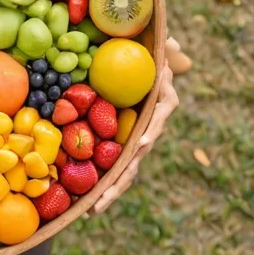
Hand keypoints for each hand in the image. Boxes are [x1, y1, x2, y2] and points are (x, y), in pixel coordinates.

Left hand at [91, 36, 181, 213]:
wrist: (139, 60)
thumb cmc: (147, 49)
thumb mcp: (158, 44)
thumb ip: (166, 46)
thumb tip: (174, 46)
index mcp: (161, 102)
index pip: (159, 117)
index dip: (151, 131)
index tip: (140, 143)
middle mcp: (149, 126)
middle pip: (136, 157)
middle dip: (121, 180)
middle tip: (102, 200)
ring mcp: (133, 138)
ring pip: (123, 169)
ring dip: (108, 191)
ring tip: (92, 210)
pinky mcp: (116, 142)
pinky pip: (106, 162)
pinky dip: (96, 181)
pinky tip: (79, 201)